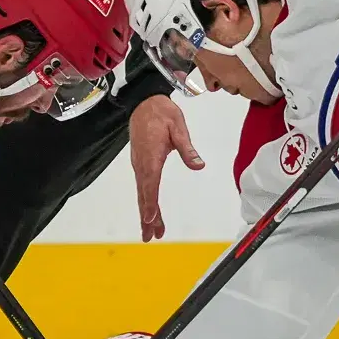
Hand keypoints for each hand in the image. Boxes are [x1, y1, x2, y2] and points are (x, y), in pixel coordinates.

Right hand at [130, 94, 201, 240]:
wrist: (144, 102)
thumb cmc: (161, 113)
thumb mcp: (178, 128)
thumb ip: (187, 148)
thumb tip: (198, 165)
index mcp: (151, 155)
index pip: (150, 182)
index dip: (150, 201)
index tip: (150, 217)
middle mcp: (142, 163)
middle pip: (144, 194)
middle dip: (147, 216)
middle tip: (150, 236)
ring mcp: (139, 164)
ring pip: (142, 192)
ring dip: (146, 213)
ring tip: (150, 233)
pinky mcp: (140, 163)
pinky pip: (143, 186)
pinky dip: (145, 201)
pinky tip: (149, 213)